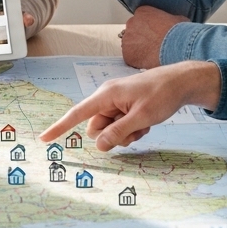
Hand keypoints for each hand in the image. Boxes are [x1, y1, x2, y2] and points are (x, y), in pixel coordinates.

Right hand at [40, 61, 220, 149]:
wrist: (181, 82)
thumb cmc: (162, 95)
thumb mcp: (142, 117)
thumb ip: (119, 132)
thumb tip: (99, 145)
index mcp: (106, 95)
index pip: (77, 114)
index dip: (60, 127)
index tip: (44, 139)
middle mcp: (107, 98)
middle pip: (96, 127)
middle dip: (112, 135)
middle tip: (134, 132)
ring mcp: (116, 102)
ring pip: (109, 129)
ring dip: (124, 134)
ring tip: (143, 126)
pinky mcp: (125, 107)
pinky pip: (119, 125)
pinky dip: (131, 129)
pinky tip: (145, 124)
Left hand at [120, 6, 186, 68]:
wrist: (177, 47)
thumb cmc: (180, 33)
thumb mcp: (178, 19)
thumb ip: (169, 19)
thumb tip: (173, 22)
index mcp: (143, 12)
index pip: (141, 19)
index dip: (148, 28)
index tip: (154, 34)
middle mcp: (131, 23)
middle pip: (133, 31)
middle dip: (141, 37)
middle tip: (152, 45)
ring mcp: (128, 39)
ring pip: (130, 44)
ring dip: (138, 48)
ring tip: (151, 54)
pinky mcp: (127, 54)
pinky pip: (130, 57)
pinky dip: (137, 60)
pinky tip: (148, 61)